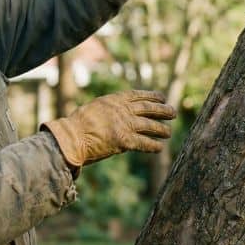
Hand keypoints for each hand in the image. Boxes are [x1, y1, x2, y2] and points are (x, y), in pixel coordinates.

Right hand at [41, 90, 175, 167]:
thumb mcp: (95, 108)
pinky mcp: (124, 140)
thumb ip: (110, 110)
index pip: (138, 95)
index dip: (152, 96)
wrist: (71, 137)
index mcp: (114, 100)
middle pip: (148, 108)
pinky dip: (153, 146)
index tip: (162, 97)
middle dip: (162, 110)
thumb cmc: (78, 124)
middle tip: (173, 112)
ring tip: (168, 132)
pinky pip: (144, 143)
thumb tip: (122, 115)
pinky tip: (159, 148)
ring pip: (149, 125)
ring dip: (161, 129)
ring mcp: (124, 124)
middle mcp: (122, 110)